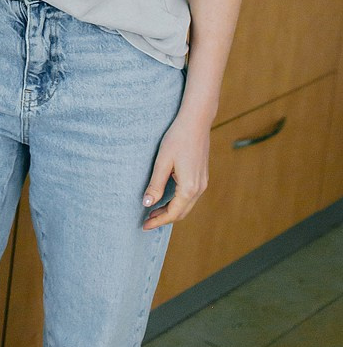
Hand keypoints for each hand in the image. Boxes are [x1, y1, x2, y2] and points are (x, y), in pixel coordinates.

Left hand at [141, 112, 210, 229]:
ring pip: (187, 205)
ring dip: (171, 211)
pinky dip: (178, 202)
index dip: (158, 221)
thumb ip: (155, 184)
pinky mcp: (202, 176)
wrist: (196, 121)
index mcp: (189, 187)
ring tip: (153, 210)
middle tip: (146, 220)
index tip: (144, 225)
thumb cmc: (178, 138)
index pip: (173, 213)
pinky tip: (166, 198)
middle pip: (181, 213)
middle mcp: (199, 188)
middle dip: (164, 218)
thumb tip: (147, 203)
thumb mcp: (163, 161)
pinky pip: (190, 197)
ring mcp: (203, 182)